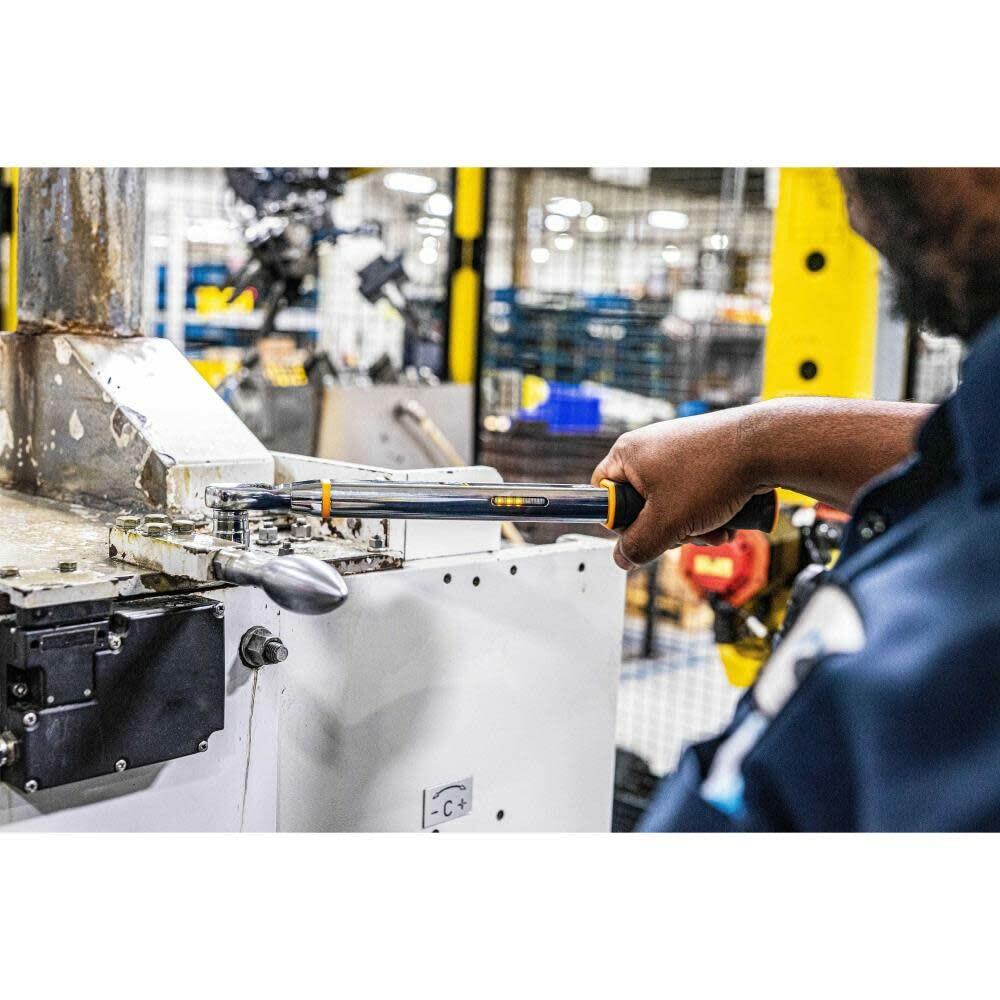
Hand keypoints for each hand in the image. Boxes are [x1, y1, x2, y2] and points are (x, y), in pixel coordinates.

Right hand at [591, 407, 768, 569]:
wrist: (766, 446)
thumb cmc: (713, 472)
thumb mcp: (667, 521)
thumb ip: (638, 545)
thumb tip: (622, 558)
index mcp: (628, 454)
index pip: (604, 494)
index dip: (620, 521)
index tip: (641, 533)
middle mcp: (650, 449)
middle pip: (642, 505)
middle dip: (667, 529)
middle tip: (684, 532)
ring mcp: (679, 452)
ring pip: (673, 505)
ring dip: (693, 526)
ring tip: (714, 527)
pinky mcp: (704, 458)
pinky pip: (695, 495)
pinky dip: (709, 512)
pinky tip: (727, 519)